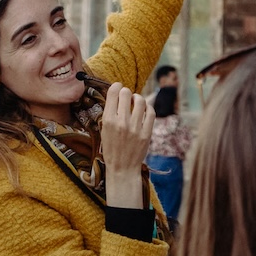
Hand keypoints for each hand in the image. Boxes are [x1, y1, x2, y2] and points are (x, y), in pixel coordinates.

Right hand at [100, 82, 154, 208]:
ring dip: (137, 98)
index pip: (113, 92)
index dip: (116, 86)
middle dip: (126, 92)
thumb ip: (110, 113)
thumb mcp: (104, 130)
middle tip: (126, 97)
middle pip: (126, 93)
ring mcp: (135, 128)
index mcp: (108, 120)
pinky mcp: (147, 133)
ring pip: (140, 100)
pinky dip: (148, 107)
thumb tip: (117, 94)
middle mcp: (121, 122)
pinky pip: (151, 112)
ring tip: (135, 102)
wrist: (122, 168)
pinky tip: (144, 109)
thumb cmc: (111, 149)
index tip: (118, 88)